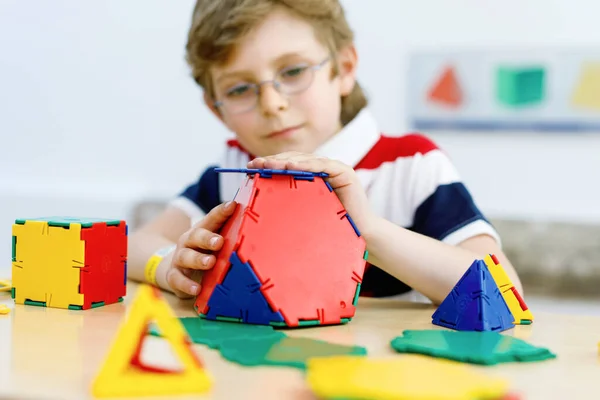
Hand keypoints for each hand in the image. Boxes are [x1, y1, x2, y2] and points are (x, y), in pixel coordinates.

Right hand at [165, 201, 236, 297]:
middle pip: (196, 236)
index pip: (212, 218)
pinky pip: (177, 279)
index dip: (222, 212)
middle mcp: (189, 242)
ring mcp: (180, 258)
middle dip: (207, 238)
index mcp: (202, 230)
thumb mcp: (215, 242)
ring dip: (198, 260)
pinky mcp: (174, 276)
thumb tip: (255, 229)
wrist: (177, 268)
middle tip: (219, 241)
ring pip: (186, 256)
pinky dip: (186, 284)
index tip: (233, 206)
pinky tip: (196, 289)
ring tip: (210, 262)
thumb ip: (230, 235)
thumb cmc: (204, 252)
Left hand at [247, 152, 373, 234]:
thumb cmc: (333, 228)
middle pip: (295, 159)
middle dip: (273, 160)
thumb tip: (261, 201)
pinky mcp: (345, 172)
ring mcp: (335, 168)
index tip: (250, 167)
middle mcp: (324, 169)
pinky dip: (305, 165)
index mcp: (314, 177)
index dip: (270, 164)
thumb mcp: (305, 213)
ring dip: (285, 161)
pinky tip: (289, 166)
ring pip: (306, 160)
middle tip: (254, 164)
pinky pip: (322, 166)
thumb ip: (290, 203)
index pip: (289, 165)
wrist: (360, 236)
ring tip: (267, 164)